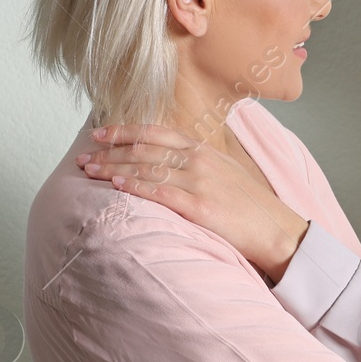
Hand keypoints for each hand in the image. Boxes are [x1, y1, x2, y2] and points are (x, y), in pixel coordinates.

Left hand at [76, 123, 308, 281]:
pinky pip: (160, 193)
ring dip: (114, 168)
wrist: (276, 230)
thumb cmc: (249, 206)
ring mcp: (200, 183)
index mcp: (204, 150)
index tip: (100, 133)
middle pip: (145, 150)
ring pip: (147, 169)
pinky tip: (116, 185)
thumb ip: (195, 163)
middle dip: (110, 151)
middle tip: (84, 155)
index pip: (157, 133)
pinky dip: (135, 186)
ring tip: (90, 170)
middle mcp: (200, 161)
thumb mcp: (224, 172)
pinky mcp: (200, 207)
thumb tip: (165, 160)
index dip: (125, 131)